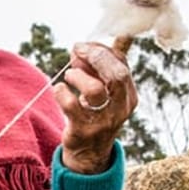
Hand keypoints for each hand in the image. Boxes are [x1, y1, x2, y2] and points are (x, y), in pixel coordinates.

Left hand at [53, 41, 137, 173]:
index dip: (102, 49)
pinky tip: (59, 90)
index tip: (84, 46)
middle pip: (116, 75)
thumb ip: (111, 65)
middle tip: (76, 51)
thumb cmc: (96, 114)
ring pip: (95, 90)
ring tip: (69, 74)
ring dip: (78, 76)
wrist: (89, 154)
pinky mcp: (84, 130)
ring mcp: (103, 120)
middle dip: (94, 57)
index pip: (122, 63)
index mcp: (129, 95)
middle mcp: (121, 108)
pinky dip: (62, 92)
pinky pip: (72, 106)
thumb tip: (122, 35)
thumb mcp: (108, 91)